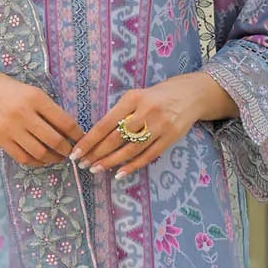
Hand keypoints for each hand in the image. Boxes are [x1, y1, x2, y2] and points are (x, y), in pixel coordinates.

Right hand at [0, 61, 82, 166]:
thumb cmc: (5, 87)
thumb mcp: (30, 90)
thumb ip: (47, 108)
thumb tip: (68, 129)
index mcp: (35, 98)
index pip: (64, 121)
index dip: (77, 134)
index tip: (83, 139)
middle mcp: (24, 114)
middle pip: (54, 140)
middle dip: (67, 150)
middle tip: (72, 152)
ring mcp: (11, 129)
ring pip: (40, 152)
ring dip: (53, 158)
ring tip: (58, 157)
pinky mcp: (0, 139)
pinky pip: (23, 158)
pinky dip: (36, 162)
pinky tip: (41, 159)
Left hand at [73, 74, 238, 176]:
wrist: (191, 94)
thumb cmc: (156, 96)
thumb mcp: (136, 96)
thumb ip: (119, 113)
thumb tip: (95, 137)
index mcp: (133, 98)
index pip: (106, 123)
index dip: (90, 140)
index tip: (76, 152)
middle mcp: (146, 111)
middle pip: (116, 138)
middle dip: (97, 153)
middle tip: (83, 164)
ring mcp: (160, 125)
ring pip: (131, 149)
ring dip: (111, 162)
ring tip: (96, 169)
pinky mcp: (171, 137)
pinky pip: (148, 155)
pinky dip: (133, 166)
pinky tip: (119, 173)